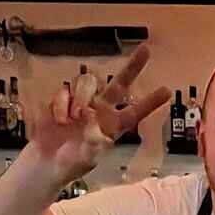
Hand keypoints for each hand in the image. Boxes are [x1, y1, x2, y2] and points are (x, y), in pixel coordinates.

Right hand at [29, 45, 171, 184]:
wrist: (47, 164)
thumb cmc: (70, 164)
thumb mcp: (89, 159)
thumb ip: (95, 142)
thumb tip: (96, 124)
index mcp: (112, 126)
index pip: (135, 111)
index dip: (150, 102)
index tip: (166, 91)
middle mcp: (100, 110)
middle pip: (119, 83)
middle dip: (133, 66)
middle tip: (146, 50)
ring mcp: (80, 103)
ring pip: (88, 81)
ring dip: (82, 96)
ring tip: (76, 117)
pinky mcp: (61, 100)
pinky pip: (63, 91)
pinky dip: (61, 106)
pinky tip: (60, 121)